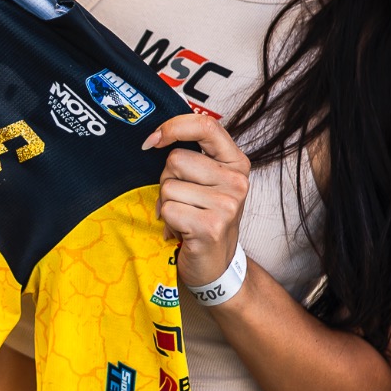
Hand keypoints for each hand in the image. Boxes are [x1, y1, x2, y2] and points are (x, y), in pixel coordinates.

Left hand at [143, 112, 250, 295]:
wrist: (216, 264)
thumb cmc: (205, 218)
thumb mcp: (208, 181)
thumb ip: (192, 156)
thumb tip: (154, 139)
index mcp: (236, 162)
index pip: (205, 125)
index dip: (173, 127)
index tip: (154, 140)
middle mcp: (237, 181)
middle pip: (176, 159)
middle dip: (167, 180)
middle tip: (183, 201)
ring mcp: (227, 205)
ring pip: (168, 186)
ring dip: (167, 203)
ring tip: (184, 217)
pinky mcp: (211, 226)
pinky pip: (168, 209)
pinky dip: (168, 221)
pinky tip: (183, 231)